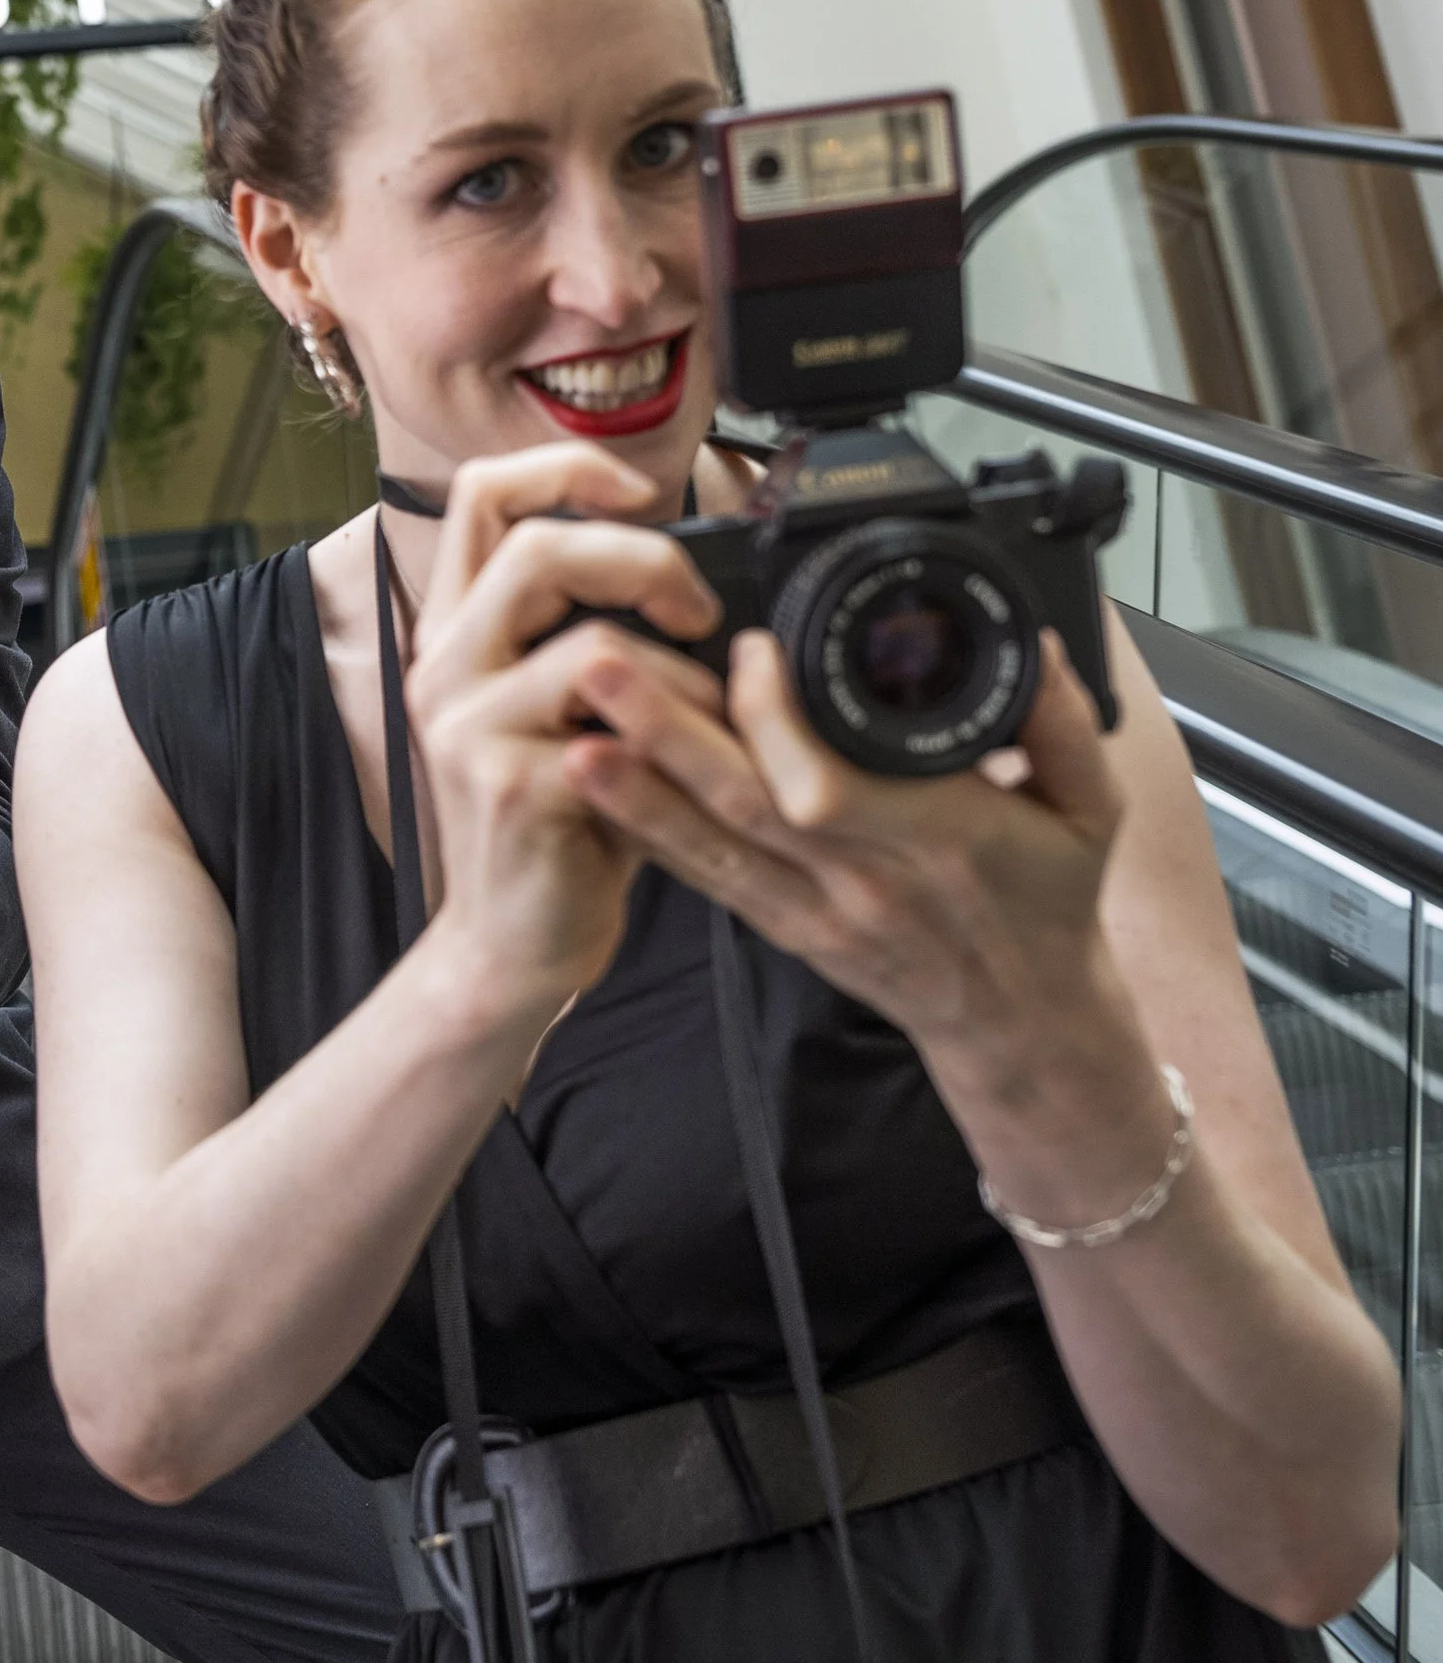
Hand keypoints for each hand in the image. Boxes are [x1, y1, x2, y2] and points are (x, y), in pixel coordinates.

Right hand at [406, 446, 723, 1008]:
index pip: (480, 496)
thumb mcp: (564, 709)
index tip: (638, 494)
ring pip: (592, 639)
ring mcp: (471, 726)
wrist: (512, 945)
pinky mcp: (516, 784)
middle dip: (644, 561)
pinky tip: (691, 765)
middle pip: (536, 545)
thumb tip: (700, 567)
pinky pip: (623, 726)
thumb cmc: (558, 824)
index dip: (564, 468)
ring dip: (681, 670)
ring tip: (707, 711)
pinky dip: (682, 736)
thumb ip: (595, 632)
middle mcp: (446, 667)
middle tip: (695, 610)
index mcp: (456, 633)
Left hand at [567, 623, 1121, 1067]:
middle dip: (667, 731)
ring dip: (634, 779)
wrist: (1020, 1022)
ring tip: (570, 718)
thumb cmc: (1049, 905)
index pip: (836, 782)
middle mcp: (862, 875)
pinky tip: (593, 783)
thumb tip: (1033, 641)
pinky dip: (646, 828)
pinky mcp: (780, 926)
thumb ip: (1066, 723)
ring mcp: (811, 908)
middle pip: (747, 802)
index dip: (779, 720)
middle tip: (599, 662)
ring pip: (709, 840)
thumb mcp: (1093, 811)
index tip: (744, 647)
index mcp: (940, 834)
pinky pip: (703, 876)